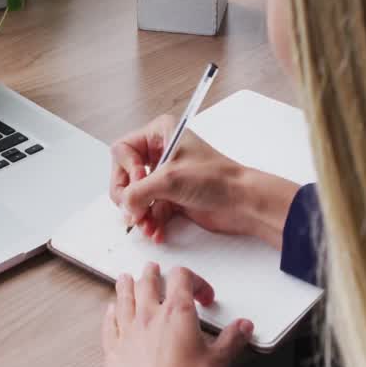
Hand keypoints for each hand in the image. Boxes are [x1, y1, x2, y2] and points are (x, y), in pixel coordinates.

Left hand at [102, 262, 252, 366]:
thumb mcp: (218, 362)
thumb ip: (231, 340)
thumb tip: (243, 327)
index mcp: (177, 313)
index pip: (182, 278)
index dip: (194, 280)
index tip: (202, 295)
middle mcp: (149, 317)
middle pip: (147, 282)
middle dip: (153, 274)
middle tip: (154, 270)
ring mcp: (128, 332)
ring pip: (123, 298)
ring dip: (126, 285)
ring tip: (125, 278)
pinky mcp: (113, 350)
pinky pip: (108, 323)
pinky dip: (109, 313)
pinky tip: (110, 310)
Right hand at [109, 115, 299, 245]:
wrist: (243, 202)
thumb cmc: (217, 178)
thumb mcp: (169, 180)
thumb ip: (137, 192)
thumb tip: (123, 206)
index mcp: (160, 134)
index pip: (122, 151)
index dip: (126, 170)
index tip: (139, 183)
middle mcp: (160, 152)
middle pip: (126, 175)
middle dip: (129, 198)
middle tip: (134, 212)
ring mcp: (166, 176)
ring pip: (136, 196)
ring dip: (140, 214)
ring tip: (147, 226)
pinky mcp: (172, 196)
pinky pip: (150, 209)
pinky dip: (151, 222)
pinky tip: (156, 232)